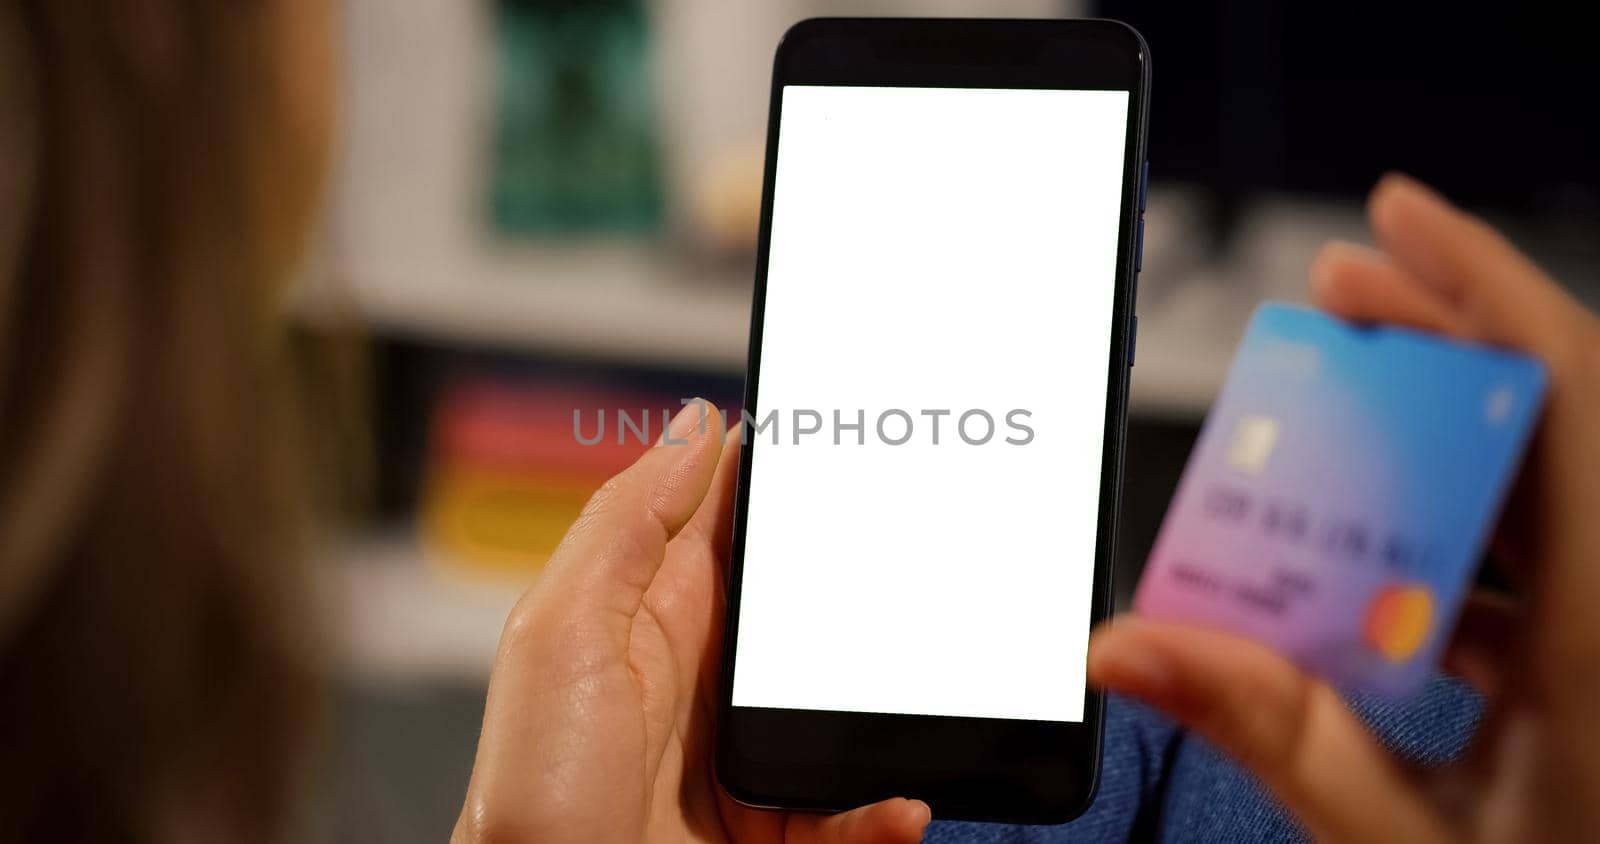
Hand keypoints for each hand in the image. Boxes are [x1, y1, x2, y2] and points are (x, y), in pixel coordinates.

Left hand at [453, 402, 929, 842]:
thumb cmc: (535, 790)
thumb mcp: (564, 631)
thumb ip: (625, 524)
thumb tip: (694, 424)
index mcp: (653, 611)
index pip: (730, 518)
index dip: (781, 474)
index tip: (843, 432)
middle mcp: (705, 674)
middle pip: (802, 605)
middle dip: (864, 579)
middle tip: (924, 553)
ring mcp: (744, 750)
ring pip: (840, 705)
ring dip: (887, 702)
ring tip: (926, 691)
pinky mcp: (774, 826)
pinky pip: (850, 812)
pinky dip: (883, 810)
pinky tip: (902, 805)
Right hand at [1089, 174, 1599, 839]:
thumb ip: (1273, 738)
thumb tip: (1133, 646)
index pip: (1570, 397)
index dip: (1481, 284)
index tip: (1387, 218)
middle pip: (1544, 428)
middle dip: (1430, 354)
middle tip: (1329, 314)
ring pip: (1541, 499)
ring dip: (1432, 463)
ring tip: (1324, 449)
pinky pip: (1543, 576)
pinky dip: (1455, 558)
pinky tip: (1377, 588)